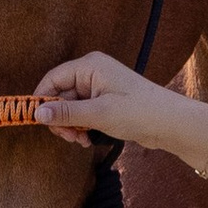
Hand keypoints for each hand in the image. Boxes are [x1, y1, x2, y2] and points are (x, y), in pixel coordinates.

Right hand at [33, 52, 182, 151]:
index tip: (37, 121)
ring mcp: (99, 87)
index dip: (41, 99)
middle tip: (68, 138)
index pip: (53, 79)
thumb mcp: (98, 114)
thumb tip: (36, 113)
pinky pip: (83, 113)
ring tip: (81, 141)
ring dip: (71, 126)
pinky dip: (81, 126)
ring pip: (71, 107)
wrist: (171, 123)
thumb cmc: (139, 112)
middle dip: (60, 118)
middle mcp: (92, 72)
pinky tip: (87, 140)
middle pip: (60, 94)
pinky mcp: (105, 101)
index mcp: (90, 66)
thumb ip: (66, 113)